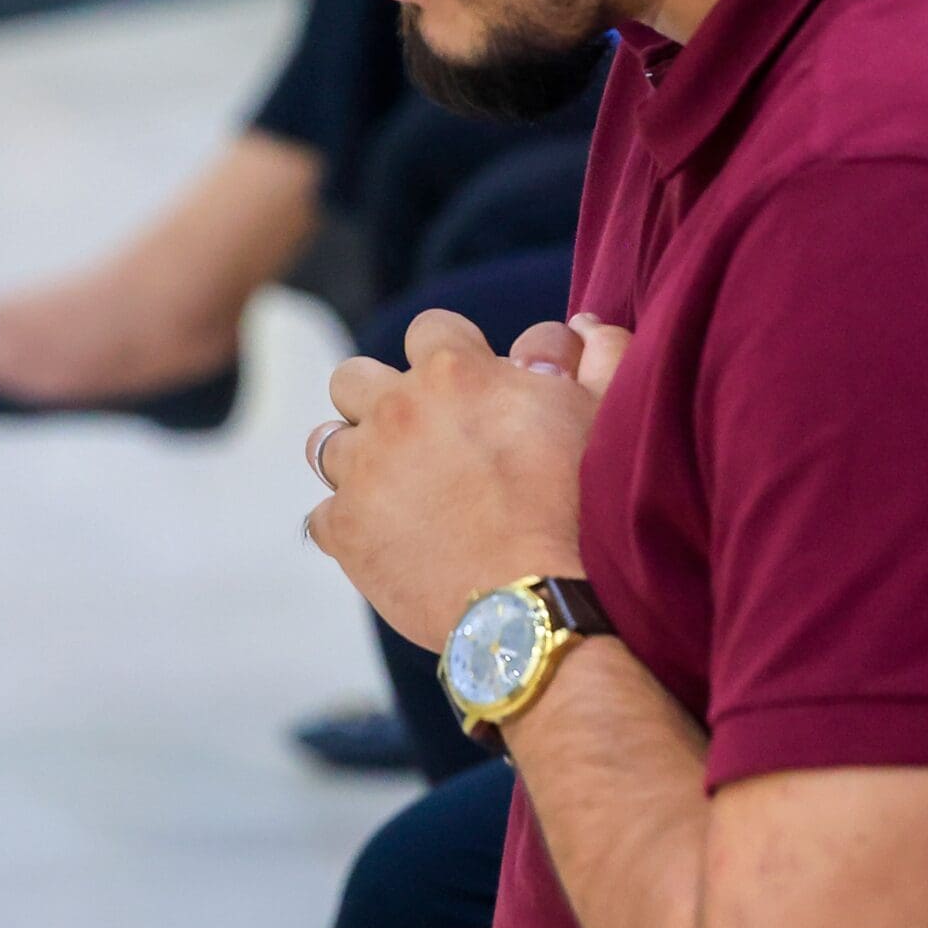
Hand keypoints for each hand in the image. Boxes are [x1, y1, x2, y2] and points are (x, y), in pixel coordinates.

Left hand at [304, 309, 631, 648]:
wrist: (537, 604)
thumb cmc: (581, 505)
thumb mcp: (605, 413)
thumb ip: (596, 354)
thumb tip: (581, 323)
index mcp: (456, 371)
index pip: (429, 328)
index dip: (448, 355)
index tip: (466, 389)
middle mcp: (397, 409)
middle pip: (352, 378)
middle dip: (378, 399)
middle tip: (418, 438)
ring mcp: (364, 470)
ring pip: (326, 443)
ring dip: (357, 460)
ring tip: (396, 490)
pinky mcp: (345, 530)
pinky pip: (323, 515)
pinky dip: (349, 526)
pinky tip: (389, 542)